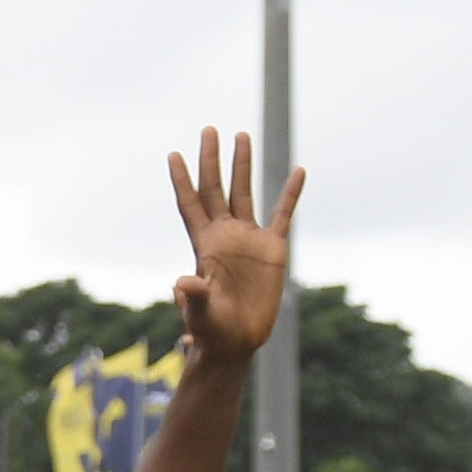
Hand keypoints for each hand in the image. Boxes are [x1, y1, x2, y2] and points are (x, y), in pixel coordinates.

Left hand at [165, 127, 302, 362]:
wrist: (236, 342)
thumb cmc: (210, 331)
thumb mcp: (199, 313)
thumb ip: (193, 296)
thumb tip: (182, 283)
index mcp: (204, 245)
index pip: (190, 205)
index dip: (182, 181)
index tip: (174, 154)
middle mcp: (224, 235)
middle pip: (215, 189)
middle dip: (211, 159)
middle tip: (208, 129)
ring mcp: (248, 239)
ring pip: (245, 192)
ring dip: (243, 165)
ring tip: (242, 135)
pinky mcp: (272, 249)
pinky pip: (282, 214)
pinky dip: (290, 193)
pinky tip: (297, 170)